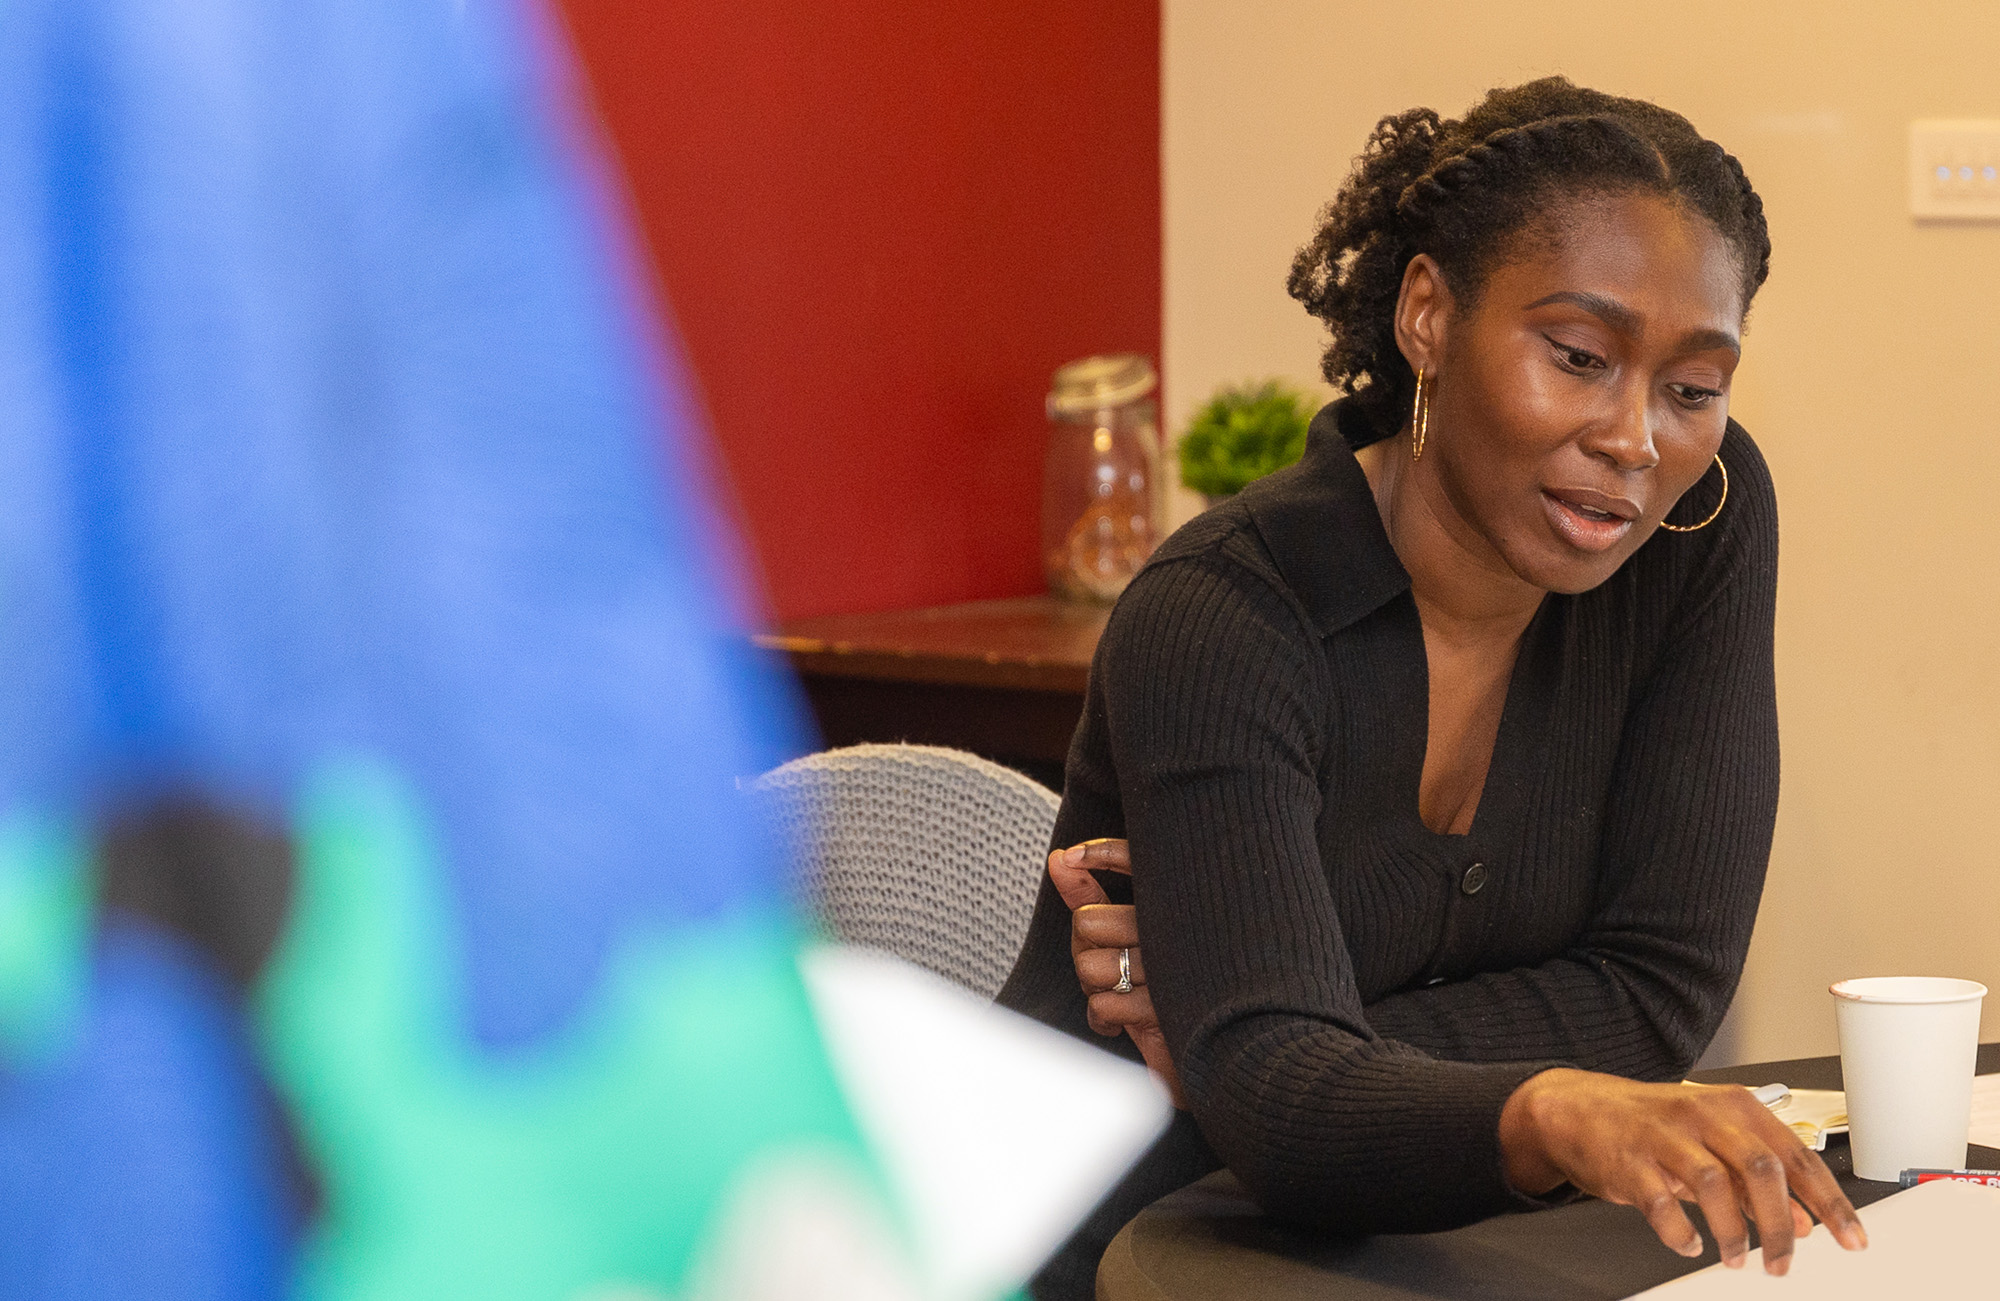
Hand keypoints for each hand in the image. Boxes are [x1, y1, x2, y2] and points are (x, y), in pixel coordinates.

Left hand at [1046, 838, 1183, 1106]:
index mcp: (1173, 902)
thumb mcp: (1125, 931)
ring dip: (1094, 989)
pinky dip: (1103, 1019)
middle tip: (1107, 964)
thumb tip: (1057, 858)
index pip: (1131, 857)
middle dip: (1084, 949)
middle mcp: (1175, 928)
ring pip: (1090, 967)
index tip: (1069, 858)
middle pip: (1087, 923)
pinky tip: (1123, 1021)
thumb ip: (1091, 894)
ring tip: (1120, 992)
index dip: (1098, 853)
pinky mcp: (1167, 1009)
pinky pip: (1103, 1006)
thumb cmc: (1159, 981)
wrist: (1219, 1045)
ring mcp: (1173, 969)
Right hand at [1499, 1068, 1866, 1274]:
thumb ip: (1758, 1180)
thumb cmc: (1653, 1127)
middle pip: (1760, 1169)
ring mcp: (1662, 1136)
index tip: (1851, 1238)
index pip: (1796, 1155)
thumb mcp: (1714, 1144)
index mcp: (1733, 1107)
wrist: (1578, 1110)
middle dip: (1780, 1225)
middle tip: (1783, 1262)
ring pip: (1714, 1185)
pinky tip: (1688, 1243)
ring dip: (1732, 1234)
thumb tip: (1805, 1221)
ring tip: (1734, 1259)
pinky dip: (1680, 1232)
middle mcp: (1701, 1115)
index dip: (1829, 1201)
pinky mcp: (1628, 1160)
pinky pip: (1660, 1204)